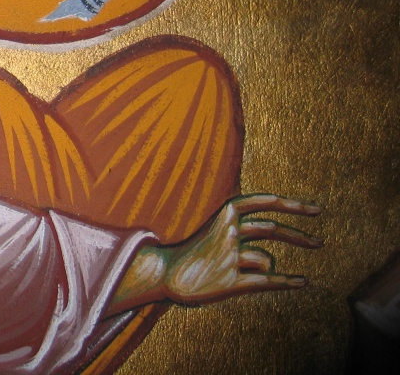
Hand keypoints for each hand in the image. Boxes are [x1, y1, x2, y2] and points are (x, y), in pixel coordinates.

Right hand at [160, 194, 322, 304]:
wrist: (164, 275)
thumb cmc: (192, 256)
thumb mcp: (215, 239)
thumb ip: (242, 242)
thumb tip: (271, 262)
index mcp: (222, 216)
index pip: (263, 202)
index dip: (292, 204)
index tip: (317, 209)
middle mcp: (228, 232)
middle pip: (272, 228)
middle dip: (299, 235)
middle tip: (320, 243)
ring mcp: (230, 257)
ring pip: (265, 260)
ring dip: (264, 270)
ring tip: (245, 275)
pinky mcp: (232, 282)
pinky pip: (268, 282)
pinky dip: (287, 283)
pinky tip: (302, 282)